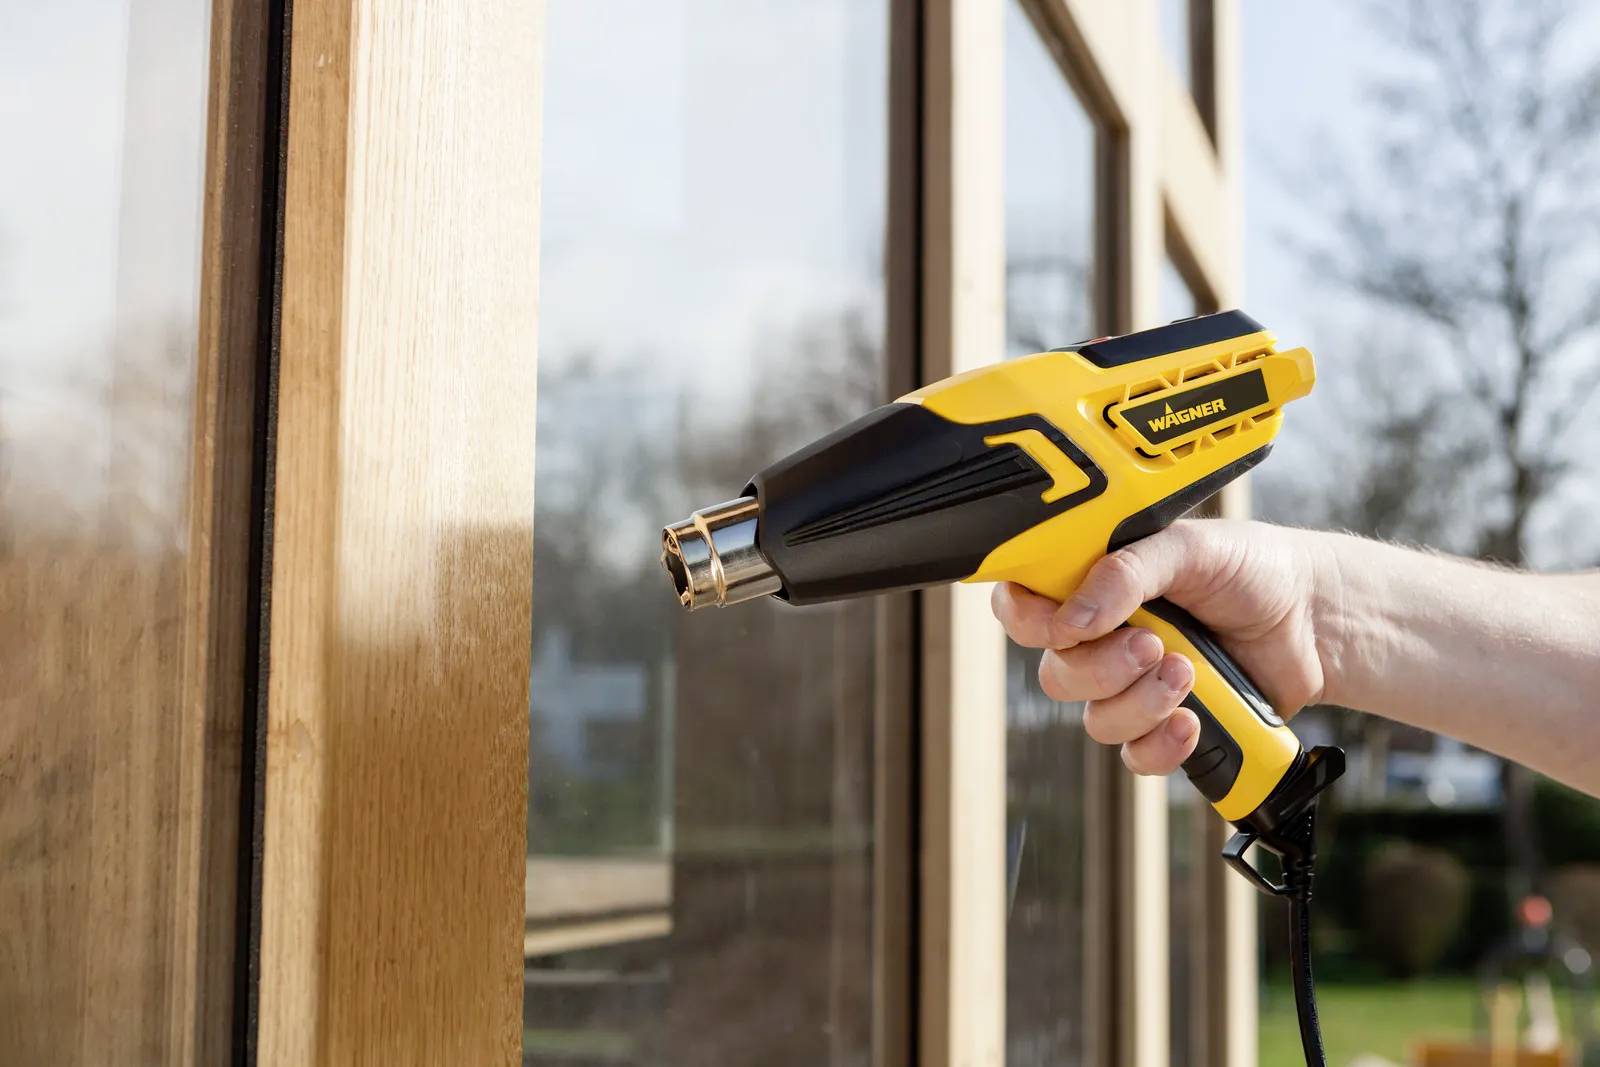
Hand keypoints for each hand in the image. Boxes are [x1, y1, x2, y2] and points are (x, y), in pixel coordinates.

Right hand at [990, 519, 1334, 776]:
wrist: (1316, 619)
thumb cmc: (1250, 569)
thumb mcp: (1188, 547)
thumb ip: (1127, 571)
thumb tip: (1074, 617)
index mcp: (1092, 585)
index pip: (1023, 607)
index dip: (1029, 621)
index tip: (1066, 624)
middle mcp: (1102, 639)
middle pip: (1056, 674)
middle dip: (1102, 667)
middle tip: (1154, 645)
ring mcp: (1132, 688)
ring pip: (1096, 721)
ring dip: (1140, 703)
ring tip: (1190, 674)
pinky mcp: (1166, 728)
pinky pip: (1135, 757)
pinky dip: (1161, 744)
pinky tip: (1193, 722)